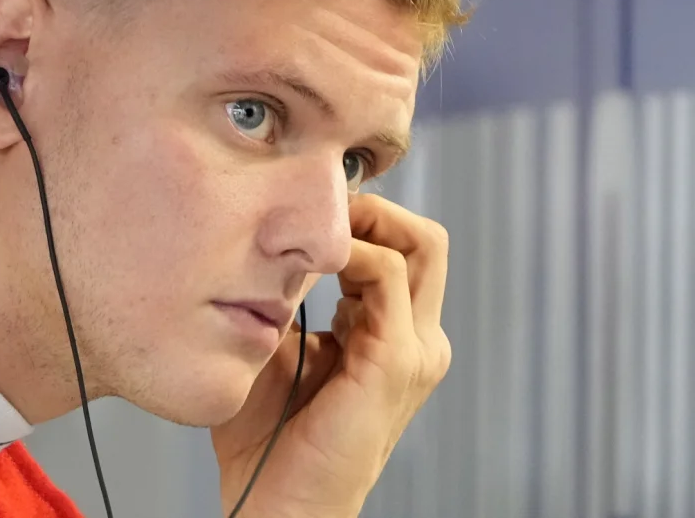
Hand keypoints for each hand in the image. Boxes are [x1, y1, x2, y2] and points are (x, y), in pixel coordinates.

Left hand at [210, 194, 451, 516]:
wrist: (279, 506)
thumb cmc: (269, 439)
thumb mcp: (278, 348)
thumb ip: (289, 299)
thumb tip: (274, 246)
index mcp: (395, 338)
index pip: (402, 251)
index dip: (360, 222)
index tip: (308, 214)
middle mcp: (418, 340)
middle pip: (426, 240)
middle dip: (376, 209)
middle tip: (322, 207)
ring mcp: (417, 350)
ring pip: (422, 244)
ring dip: (368, 220)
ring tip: (317, 226)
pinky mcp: (397, 360)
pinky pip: (388, 275)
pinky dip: (354, 251)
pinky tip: (315, 260)